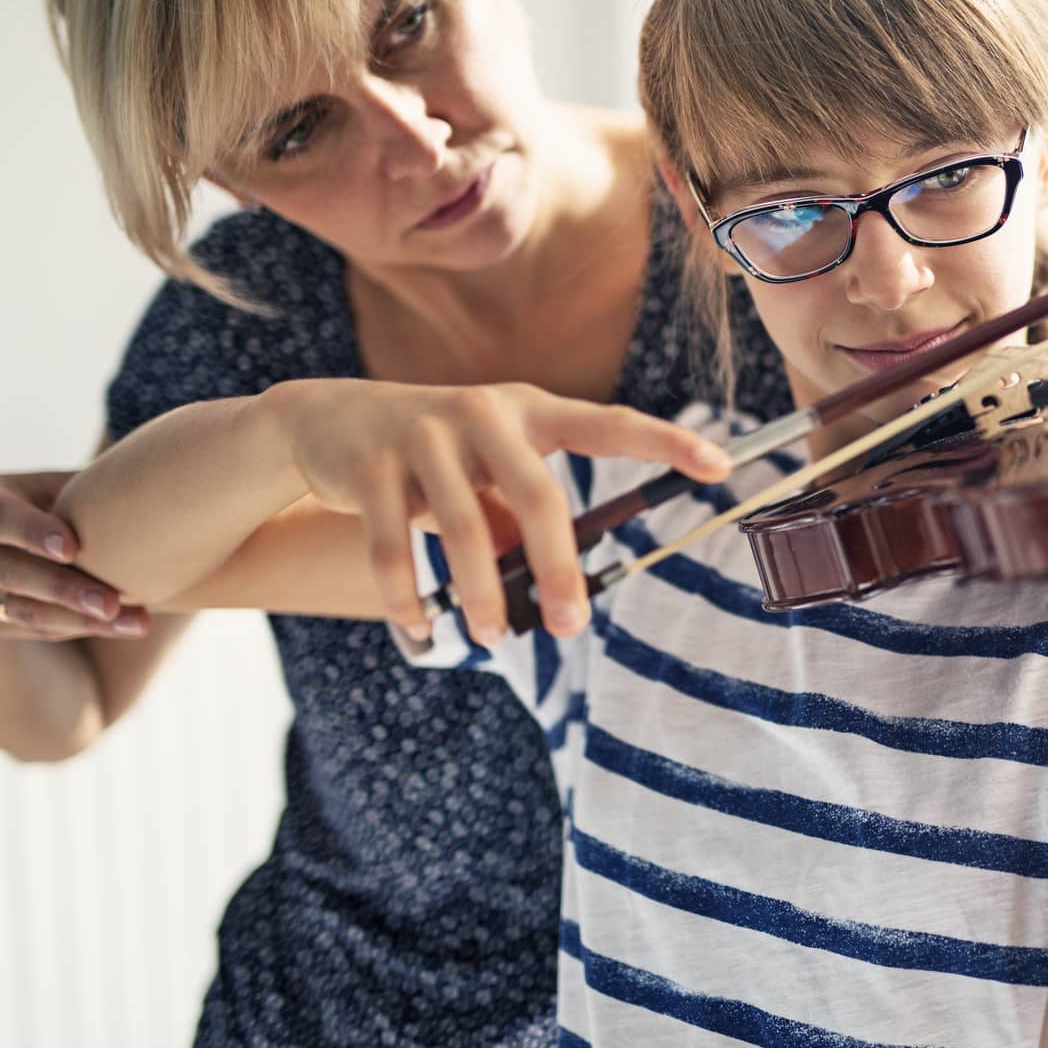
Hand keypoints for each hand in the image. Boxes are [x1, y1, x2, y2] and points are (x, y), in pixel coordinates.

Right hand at [0, 471, 147, 640]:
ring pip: (19, 610)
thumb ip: (77, 491)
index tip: (73, 549)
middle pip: (9, 573)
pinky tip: (118, 626)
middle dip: (64, 590)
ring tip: (134, 622)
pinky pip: (27, 628)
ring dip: (79, 620)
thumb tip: (149, 482)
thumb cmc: (25, 501)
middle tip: (113, 602)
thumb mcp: (39, 487)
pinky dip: (74, 627)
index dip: (34, 533)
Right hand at [272, 381, 730, 639]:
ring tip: (492, 636)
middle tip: (571, 625)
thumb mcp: (488, 471)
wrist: (328, 420)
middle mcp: (483, 413)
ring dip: (481, 593)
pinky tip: (422, 627)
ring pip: (464, 527)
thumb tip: (552, 582)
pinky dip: (409, 596)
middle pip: (539, 496)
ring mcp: (423, 433)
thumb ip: (521, 516)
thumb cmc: (436, 455)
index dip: (665, 443)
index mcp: (528, 411)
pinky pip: (392, 543)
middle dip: (558, 570)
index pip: (608, 423)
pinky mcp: (371, 464)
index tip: (719, 465)